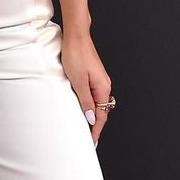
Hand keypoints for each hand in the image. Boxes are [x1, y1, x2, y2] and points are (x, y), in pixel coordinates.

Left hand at [60, 30, 113, 145]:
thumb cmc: (76, 55)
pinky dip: (88, 105)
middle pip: (101, 111)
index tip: (92, 143)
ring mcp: (99, 80)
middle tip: (87, 140)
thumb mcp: (78, 81)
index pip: (101, 116)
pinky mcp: (93, 76)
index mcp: (102, 88)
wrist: (76, 36)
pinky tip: (82, 109)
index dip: (96, 131)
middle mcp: (104, 85)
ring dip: (91, 115)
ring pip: (97, 103)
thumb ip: (85, 100)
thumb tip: (91, 118)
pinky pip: (93, 95)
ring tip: (84, 128)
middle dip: (95, 126)